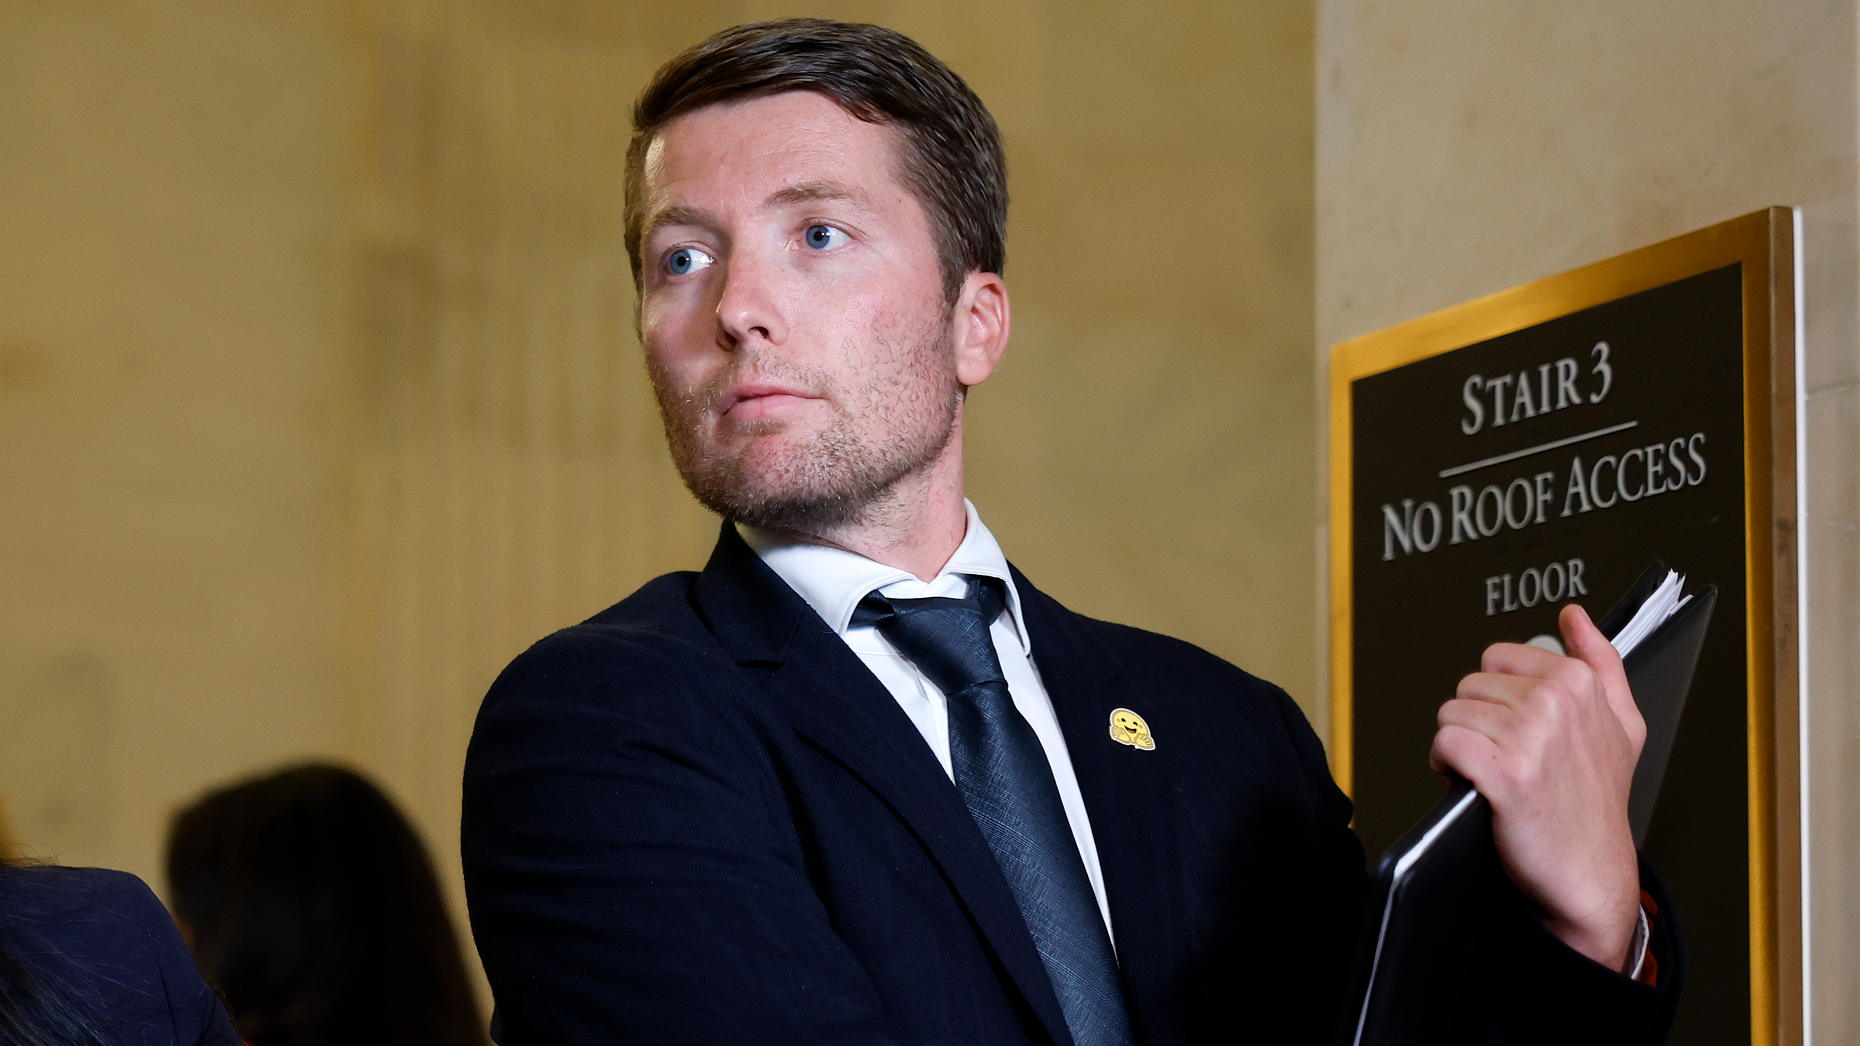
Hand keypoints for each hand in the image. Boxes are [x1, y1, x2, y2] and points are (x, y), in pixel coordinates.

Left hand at [1430, 603, 1645, 969]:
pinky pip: (1445, 744)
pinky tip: (1471, 784)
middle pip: (1469, 685)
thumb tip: (1575, 615)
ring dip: (1461, 747)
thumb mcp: (1622, 724)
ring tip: (1493, 775)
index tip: (1519, 729)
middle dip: (1478, 722)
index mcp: (1577, 681)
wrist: (1590, 871)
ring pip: (1452, 715)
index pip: (1497, 658)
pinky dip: (1446, 766)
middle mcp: (1555, 702)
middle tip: (1507, 758)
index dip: (1499, 697)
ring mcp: (1531, 736)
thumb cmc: (1597, 801)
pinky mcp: (1505, 773)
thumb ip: (1601, 661)